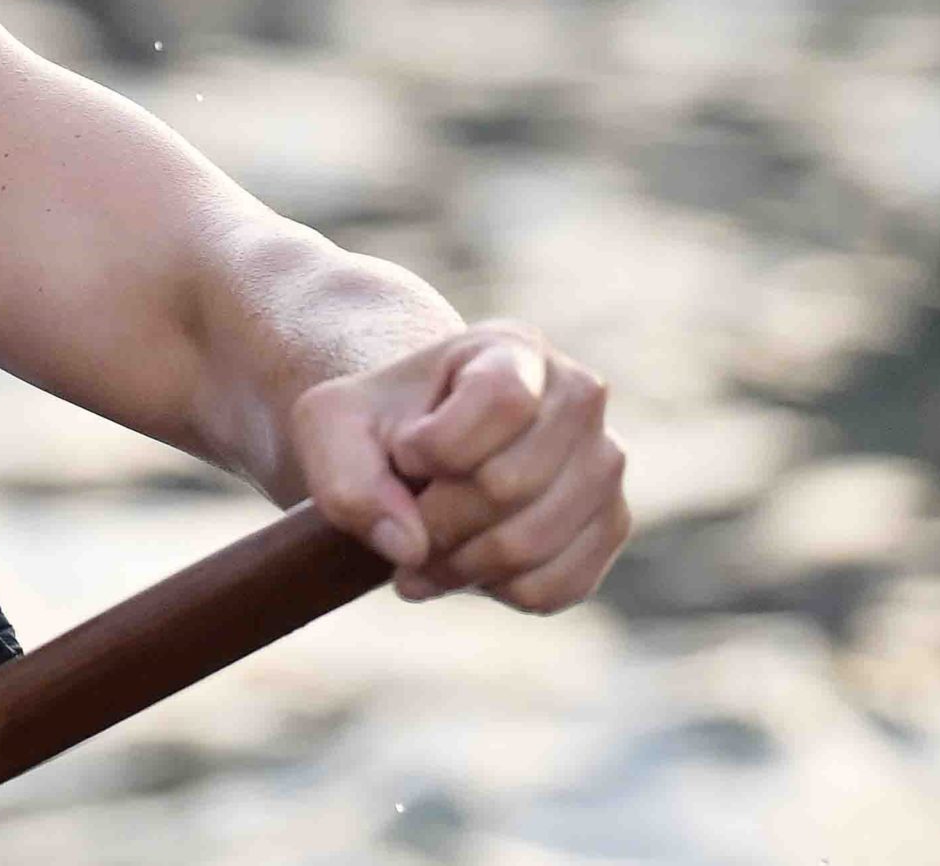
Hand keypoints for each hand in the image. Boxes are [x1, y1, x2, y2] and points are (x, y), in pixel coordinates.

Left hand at [289, 320, 630, 613]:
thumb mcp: (329, 428)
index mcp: (512, 348)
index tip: (403, 451)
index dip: (440, 445)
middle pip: (509, 483)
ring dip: (458, 566)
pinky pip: (558, 586)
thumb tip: (411, 546)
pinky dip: (497, 592)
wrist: (417, 449)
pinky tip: (463, 569)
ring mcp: (604, 461)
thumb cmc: (376, 425)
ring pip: (532, 542)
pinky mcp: (610, 523)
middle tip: (397, 528)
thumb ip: (345, 479)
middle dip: (435, 522)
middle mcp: (577, 395)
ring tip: (418, 558)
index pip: (502, 401)